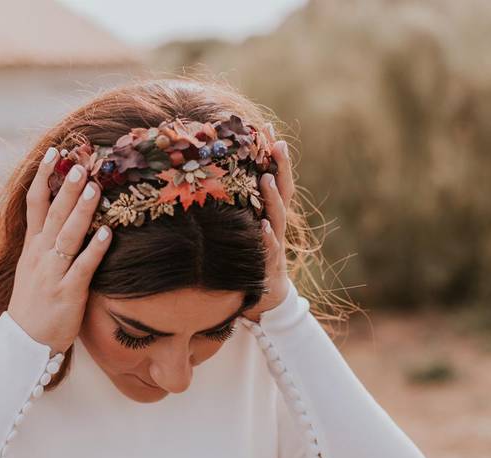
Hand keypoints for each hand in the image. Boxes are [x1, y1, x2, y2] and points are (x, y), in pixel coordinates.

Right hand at [7, 147, 111, 354]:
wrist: (24, 343)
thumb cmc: (34, 304)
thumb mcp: (33, 267)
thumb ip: (46, 242)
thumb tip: (63, 215)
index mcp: (32, 247)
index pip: (35, 204)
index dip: (43, 177)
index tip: (53, 153)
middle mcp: (40, 255)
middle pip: (53, 214)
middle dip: (67, 187)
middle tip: (81, 162)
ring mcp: (53, 273)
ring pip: (68, 236)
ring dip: (82, 211)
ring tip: (96, 187)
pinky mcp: (68, 292)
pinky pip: (83, 267)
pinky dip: (95, 250)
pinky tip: (108, 233)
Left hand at [241, 135, 293, 322]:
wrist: (267, 298)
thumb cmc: (252, 257)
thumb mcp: (245, 228)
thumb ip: (237, 204)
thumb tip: (208, 176)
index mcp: (270, 213)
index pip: (275, 178)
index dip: (272, 155)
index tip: (267, 128)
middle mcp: (276, 224)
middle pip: (282, 192)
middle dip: (281, 167)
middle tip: (277, 143)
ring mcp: (275, 244)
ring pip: (277, 217)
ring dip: (272, 197)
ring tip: (267, 177)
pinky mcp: (269, 266)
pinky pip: (269, 250)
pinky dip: (266, 238)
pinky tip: (262, 227)